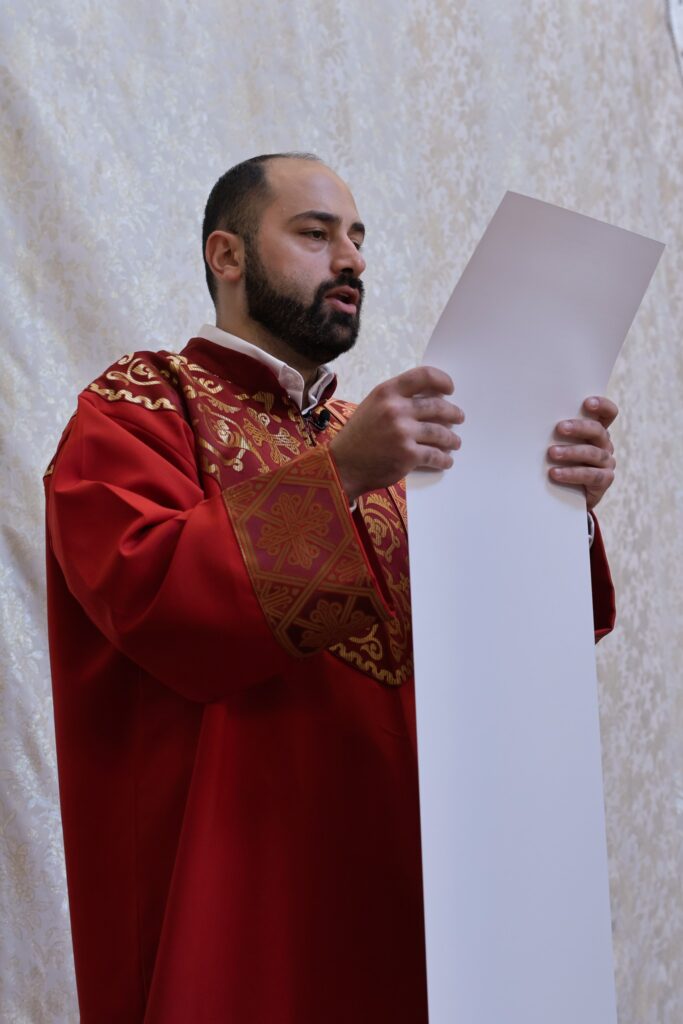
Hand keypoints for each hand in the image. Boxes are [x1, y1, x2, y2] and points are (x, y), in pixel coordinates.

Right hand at [329, 366, 463, 501]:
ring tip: (455, 442)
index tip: (450, 389)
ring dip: (452, 438)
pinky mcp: (408, 455)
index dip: (442, 380)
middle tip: (458, 417)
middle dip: (453, 413)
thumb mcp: (372, 406)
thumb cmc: (358, 436)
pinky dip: (444, 459)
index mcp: (387, 392)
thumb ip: (397, 399)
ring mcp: (403, 433)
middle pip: (437, 406)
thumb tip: (431, 397)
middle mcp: (396, 409)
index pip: (423, 376)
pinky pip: (435, 455)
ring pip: (440, 432)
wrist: (342, 465)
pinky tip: (446, 460)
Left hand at [548, 396, 617, 509]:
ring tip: (552, 453)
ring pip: (593, 453)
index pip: (608, 414)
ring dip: (571, 452)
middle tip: (559, 428)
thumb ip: (557, 433)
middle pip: (598, 431)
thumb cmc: (559, 463)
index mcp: (596, 432)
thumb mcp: (560, 445)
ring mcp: (606, 463)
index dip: (602, 406)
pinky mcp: (604, 481)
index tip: (586, 403)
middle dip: (579, 427)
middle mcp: (604, 445)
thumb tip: (533, 420)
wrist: (566, 496)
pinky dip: (572, 473)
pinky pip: (591, 475)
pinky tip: (555, 473)